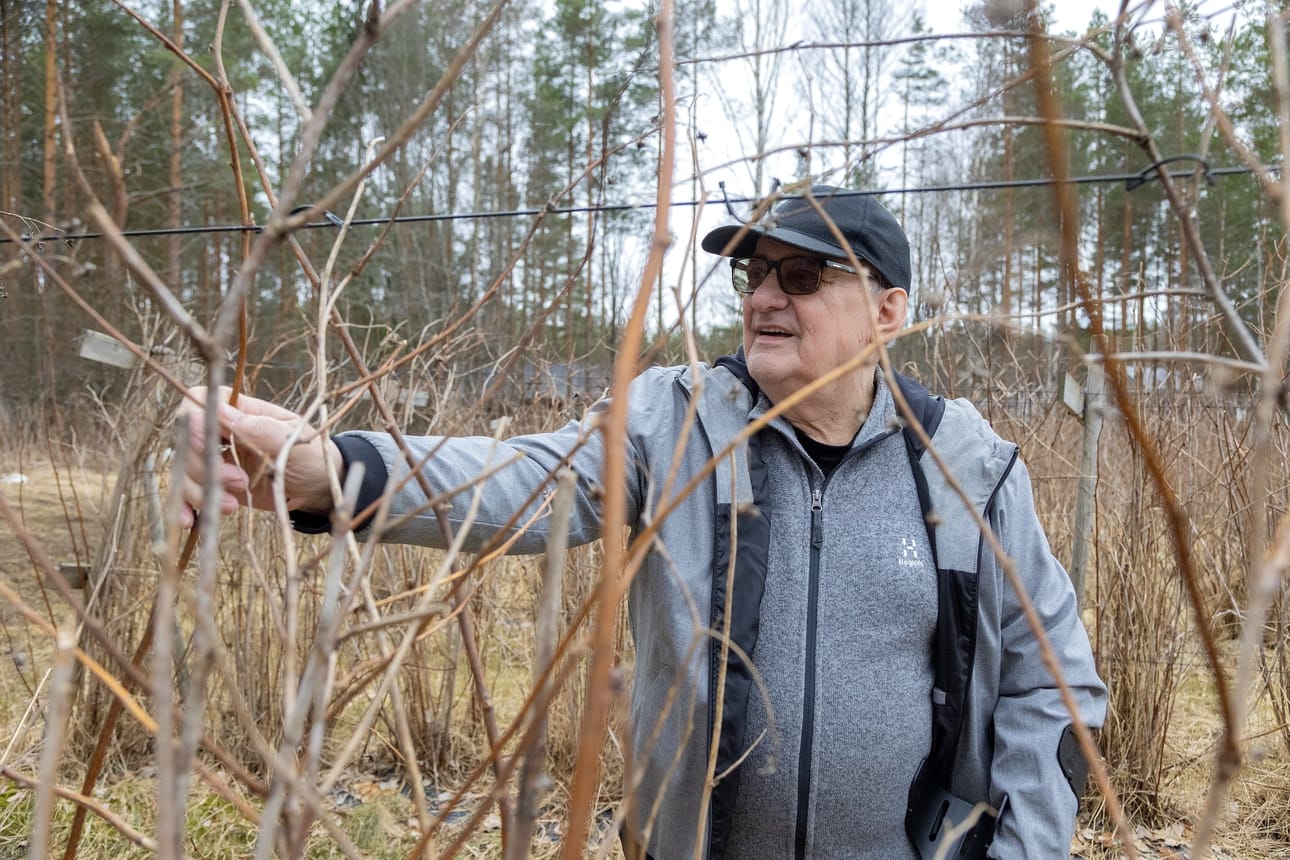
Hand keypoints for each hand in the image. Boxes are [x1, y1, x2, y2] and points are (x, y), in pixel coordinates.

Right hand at [177, 386, 341, 527]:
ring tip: (231, 505)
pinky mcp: (215, 485)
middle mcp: (222, 433)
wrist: (318, 488)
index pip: (201, 400)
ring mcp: (216, 460)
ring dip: (200, 490)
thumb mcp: (293, 442)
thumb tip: (221, 412)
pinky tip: (190, 521)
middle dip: (205, 465)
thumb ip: (260, 429)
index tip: (208, 444)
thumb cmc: (311, 456)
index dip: (195, 420)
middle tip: (240, 481)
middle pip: (187, 440)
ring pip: (184, 469)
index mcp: (242, 411)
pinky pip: (188, 493)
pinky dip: (185, 506)